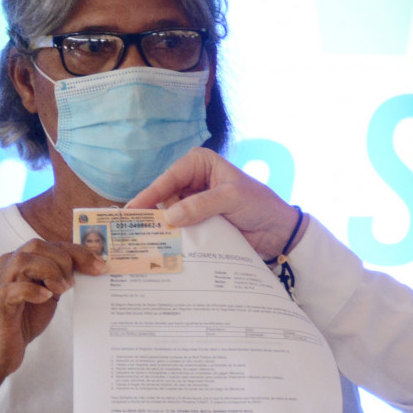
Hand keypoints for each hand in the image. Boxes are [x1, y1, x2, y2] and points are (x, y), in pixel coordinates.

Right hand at [0, 240, 103, 376]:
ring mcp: (1, 283)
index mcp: (20, 261)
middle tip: (72, 284)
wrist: (0, 350)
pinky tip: (44, 298)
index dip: (78, 252)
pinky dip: (33, 291)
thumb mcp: (48, 293)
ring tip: (60, 290)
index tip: (99, 266)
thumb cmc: (24, 320)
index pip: (51, 245)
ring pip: (23, 260)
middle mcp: (7, 266)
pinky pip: (14, 289)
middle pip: (37, 246)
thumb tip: (89, 267)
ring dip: (48, 272)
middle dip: (63, 260)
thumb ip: (60, 278)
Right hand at [127, 147, 298, 260]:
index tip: (132, 209)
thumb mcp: (231, 198)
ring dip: (163, 228)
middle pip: (165, 197)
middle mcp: (194, 181)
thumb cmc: (259, 205)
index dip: (150, 194)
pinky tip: (161, 248)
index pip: (169, 177)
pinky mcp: (199, 223)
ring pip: (171, 215)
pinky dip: (173, 237)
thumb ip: (201, 205)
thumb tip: (170, 216)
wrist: (279, 232)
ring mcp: (195, 204)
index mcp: (201, 164)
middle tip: (134, 230)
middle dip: (154, 213)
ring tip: (145, 242)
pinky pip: (181, 229)